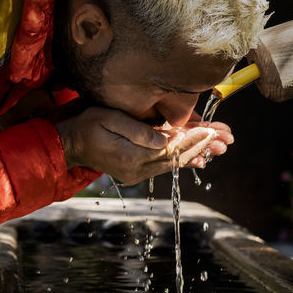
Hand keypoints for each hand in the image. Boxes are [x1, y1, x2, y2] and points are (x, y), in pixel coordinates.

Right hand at [51, 107, 232, 185]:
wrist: (69, 145)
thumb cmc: (86, 126)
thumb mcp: (108, 119)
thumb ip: (137, 130)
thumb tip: (164, 139)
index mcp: (130, 156)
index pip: (169, 149)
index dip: (192, 139)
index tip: (211, 131)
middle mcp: (136, 170)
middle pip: (175, 159)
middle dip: (200, 147)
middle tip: (224, 139)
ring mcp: (135, 174)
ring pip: (172, 165)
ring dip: (194, 154)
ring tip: (217, 148)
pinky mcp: (135, 172)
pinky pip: (163, 167)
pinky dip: (181, 160)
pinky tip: (197, 158)